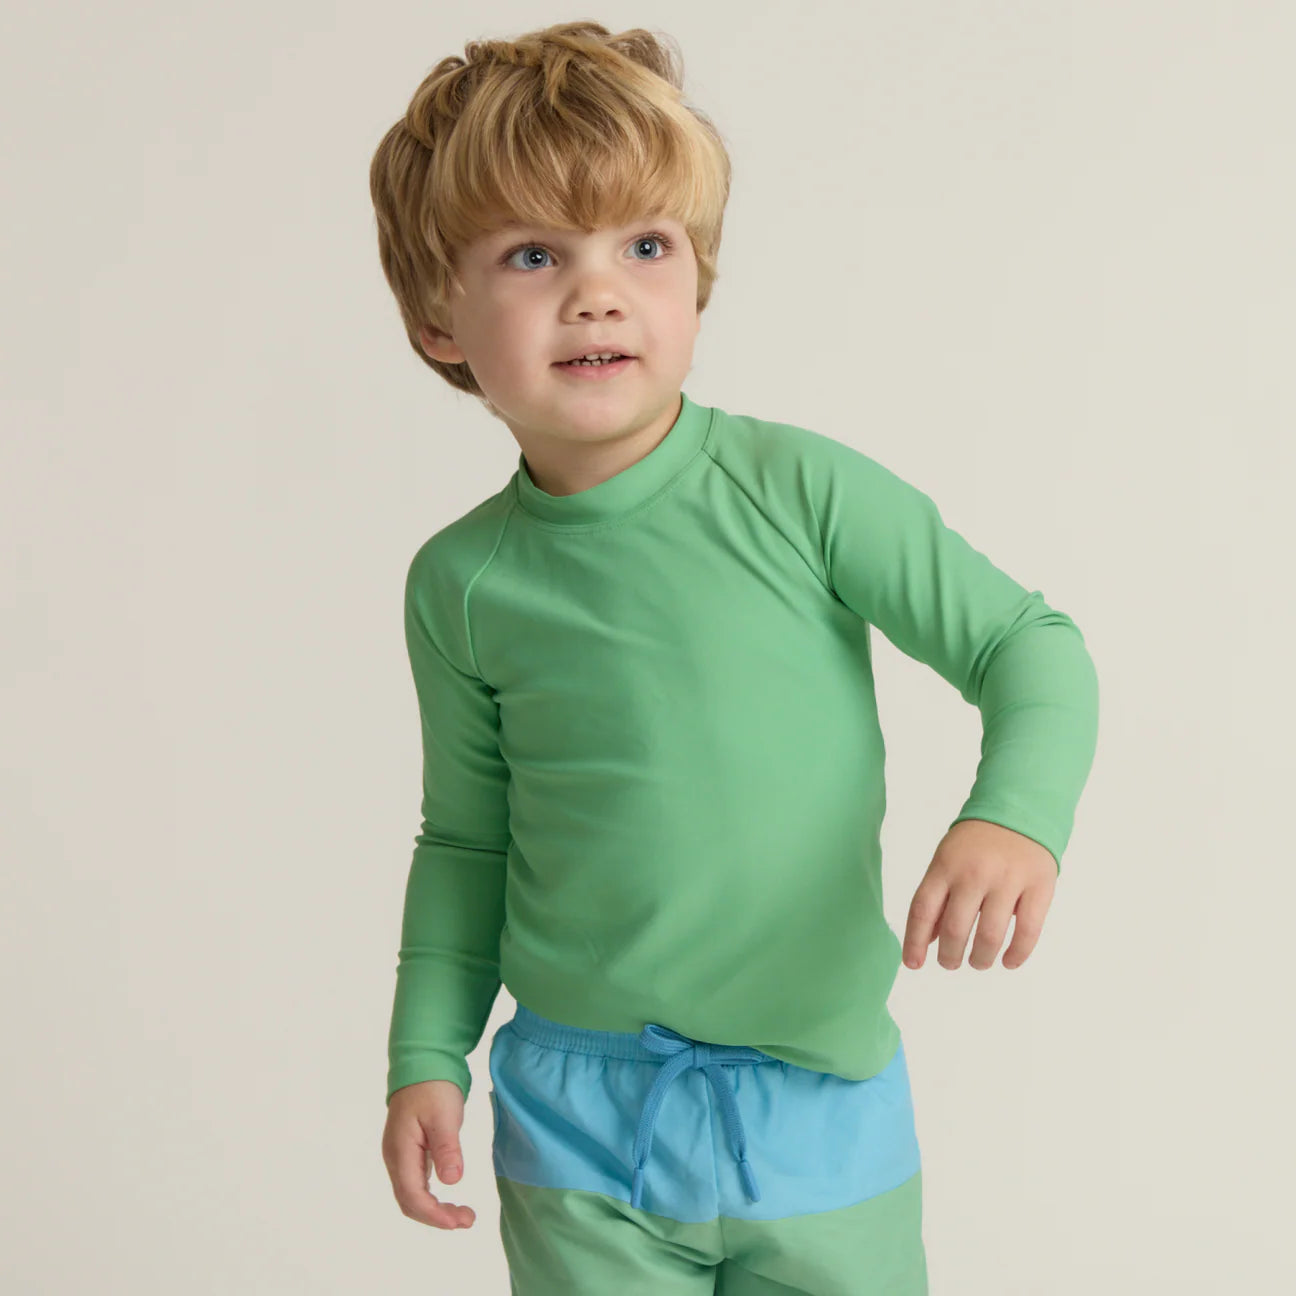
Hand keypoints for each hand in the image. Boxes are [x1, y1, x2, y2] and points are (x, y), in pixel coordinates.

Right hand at [382, 1078, 477, 1229]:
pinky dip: (431, 1196)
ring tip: (463, 1214)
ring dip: (434, 1209)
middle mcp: (396, 1158)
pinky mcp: (409, 1151)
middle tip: (467, 1220)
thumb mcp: (444, 1115)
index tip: (460, 1222)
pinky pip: (415, 1183)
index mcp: (400, 1151)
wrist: (422, 1062)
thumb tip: (452, 1181)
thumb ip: (447, 1148)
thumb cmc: (433, 1086)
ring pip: (411, 1194)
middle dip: (436, 1217)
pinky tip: (448, 1196)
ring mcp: (400, 1155)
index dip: (435, 1215)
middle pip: (409, 1201)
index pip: (412, 1197)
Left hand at [901, 818, 1056, 970]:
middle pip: (955, 928)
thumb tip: (926, 940)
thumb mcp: (947, 860)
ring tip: (978, 962)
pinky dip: (1017, 953)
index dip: (915, 942)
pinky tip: (1009, 961)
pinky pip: (1028, 930)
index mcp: (945, 866)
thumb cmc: (976, 843)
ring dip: (981, 958)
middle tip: (950, 963)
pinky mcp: (1038, 886)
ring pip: (990, 935)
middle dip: (949, 955)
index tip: (913, 964)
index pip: (922, 910)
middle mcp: (974, 873)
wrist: (1019, 809)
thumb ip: (937, 897)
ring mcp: (1008, 880)